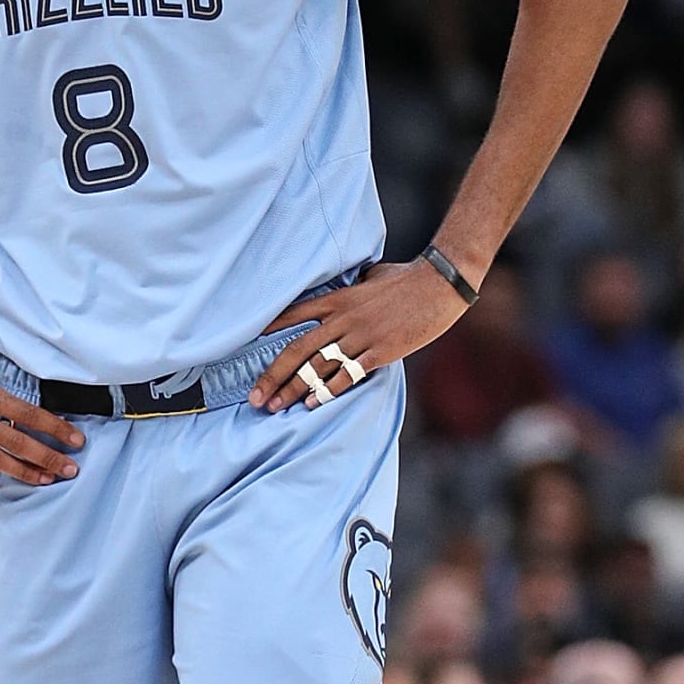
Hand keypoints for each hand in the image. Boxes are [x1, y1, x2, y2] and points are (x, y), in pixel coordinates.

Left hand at [249, 260, 469, 412]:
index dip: (267, 331)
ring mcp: (360, 336)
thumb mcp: (372, 276)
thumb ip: (354, 286)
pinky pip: (346, 375)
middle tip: (255, 398)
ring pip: (317, 367)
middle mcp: (342, 319)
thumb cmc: (408, 278)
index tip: (244, 349)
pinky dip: (326, 391)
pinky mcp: (379, 351)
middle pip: (297, 350)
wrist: (440, 284)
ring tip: (275, 407)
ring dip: (293, 390)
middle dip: (272, 376)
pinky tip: (311, 404)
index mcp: (337, 299)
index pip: (292, 315)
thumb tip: (350, 285)